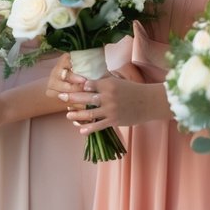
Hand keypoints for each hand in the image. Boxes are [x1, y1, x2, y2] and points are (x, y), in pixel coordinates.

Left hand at [48, 54, 170, 133]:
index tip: (67, 85)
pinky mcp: (114, 120)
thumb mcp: (119, 81)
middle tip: (60, 96)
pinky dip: (89, 128)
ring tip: (67, 115)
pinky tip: (80, 130)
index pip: (89, 85)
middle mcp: (108, 96)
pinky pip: (99, 125)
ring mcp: (111, 109)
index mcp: (108, 84)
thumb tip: (91, 78)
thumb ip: (105, 80)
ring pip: (89, 113)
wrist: (149, 102)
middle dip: (71, 97)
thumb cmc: (134, 90)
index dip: (78, 86)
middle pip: (85, 98)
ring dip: (77, 115)